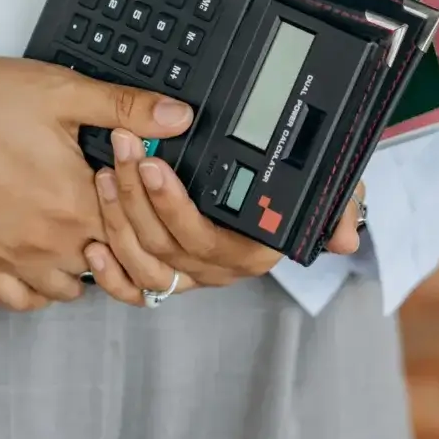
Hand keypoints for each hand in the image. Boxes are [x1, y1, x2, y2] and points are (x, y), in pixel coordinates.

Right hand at [0, 46, 194, 311]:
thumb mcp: (62, 90)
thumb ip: (125, 107)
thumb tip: (180, 116)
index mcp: (79, 200)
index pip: (140, 232)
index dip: (147, 213)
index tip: (142, 192)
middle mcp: (52, 241)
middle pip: (111, 264)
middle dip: (120, 242)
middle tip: (114, 211)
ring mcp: (15, 259)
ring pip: (71, 289)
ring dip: (85, 267)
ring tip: (81, 231)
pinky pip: (22, 301)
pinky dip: (39, 289)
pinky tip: (43, 260)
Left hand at [82, 127, 365, 305]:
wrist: (275, 189)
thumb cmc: (292, 186)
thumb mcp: (324, 187)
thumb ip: (339, 206)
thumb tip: (345, 238)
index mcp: (253, 250)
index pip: (207, 238)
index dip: (174, 206)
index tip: (155, 166)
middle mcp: (218, 268)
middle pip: (166, 244)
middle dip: (137, 196)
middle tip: (123, 149)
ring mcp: (189, 274)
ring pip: (144, 262)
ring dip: (118, 219)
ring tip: (106, 174)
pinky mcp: (163, 275)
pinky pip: (133, 290)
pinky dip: (110, 274)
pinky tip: (93, 244)